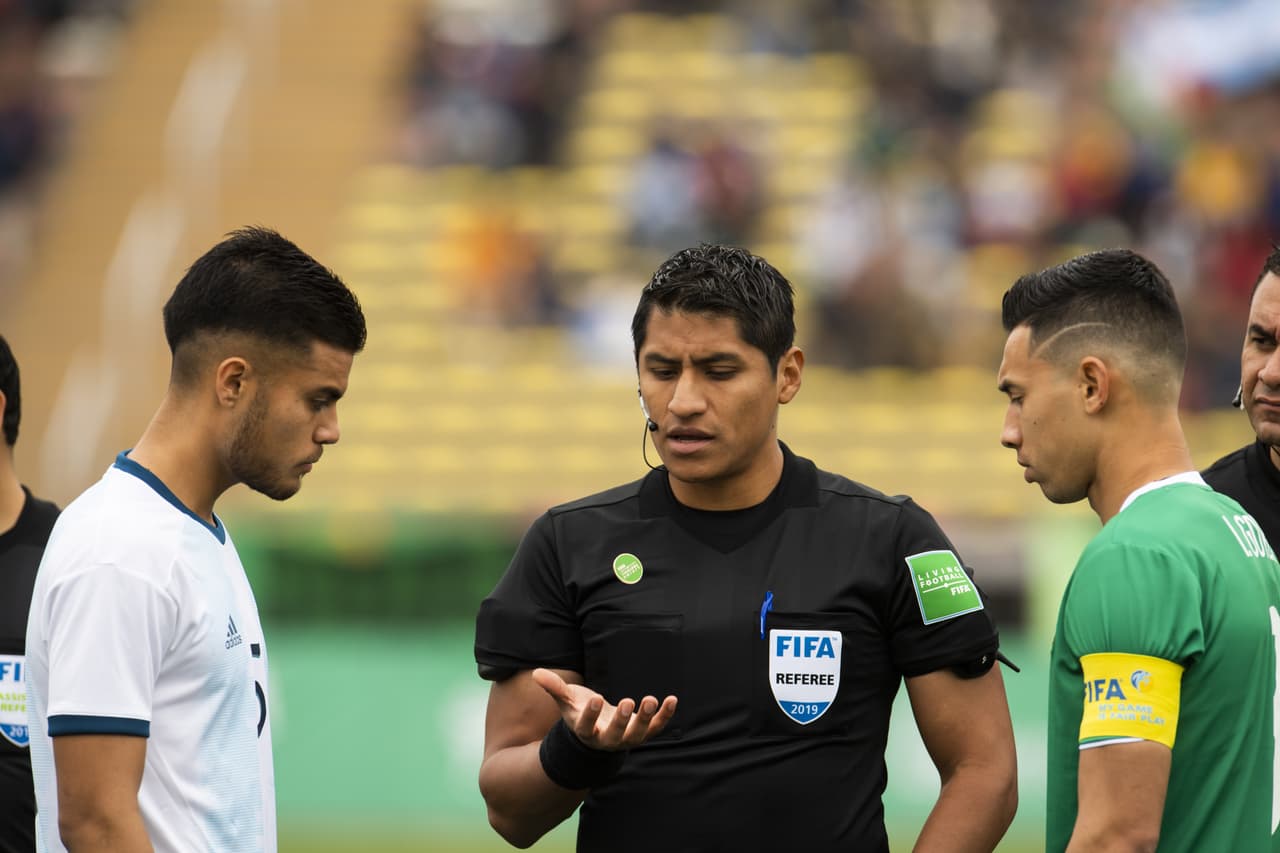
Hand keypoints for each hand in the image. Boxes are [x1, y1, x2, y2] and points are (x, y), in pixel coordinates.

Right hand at [531, 668, 677, 750]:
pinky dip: (665, 715)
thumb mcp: (567, 700)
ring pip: (638, 735)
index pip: (586, 727)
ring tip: (650, 700)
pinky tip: (672, 699)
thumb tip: (535, 673)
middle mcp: (607, 740)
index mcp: (586, 732)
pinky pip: (656, 728)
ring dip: (646, 719)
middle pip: (615, 736)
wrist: (599, 730)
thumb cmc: (581, 711)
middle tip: (626, 702)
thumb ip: (555, 688)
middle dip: (621, 720)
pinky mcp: (643, 733)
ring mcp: (627, 738)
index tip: (594, 699)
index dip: (590, 715)